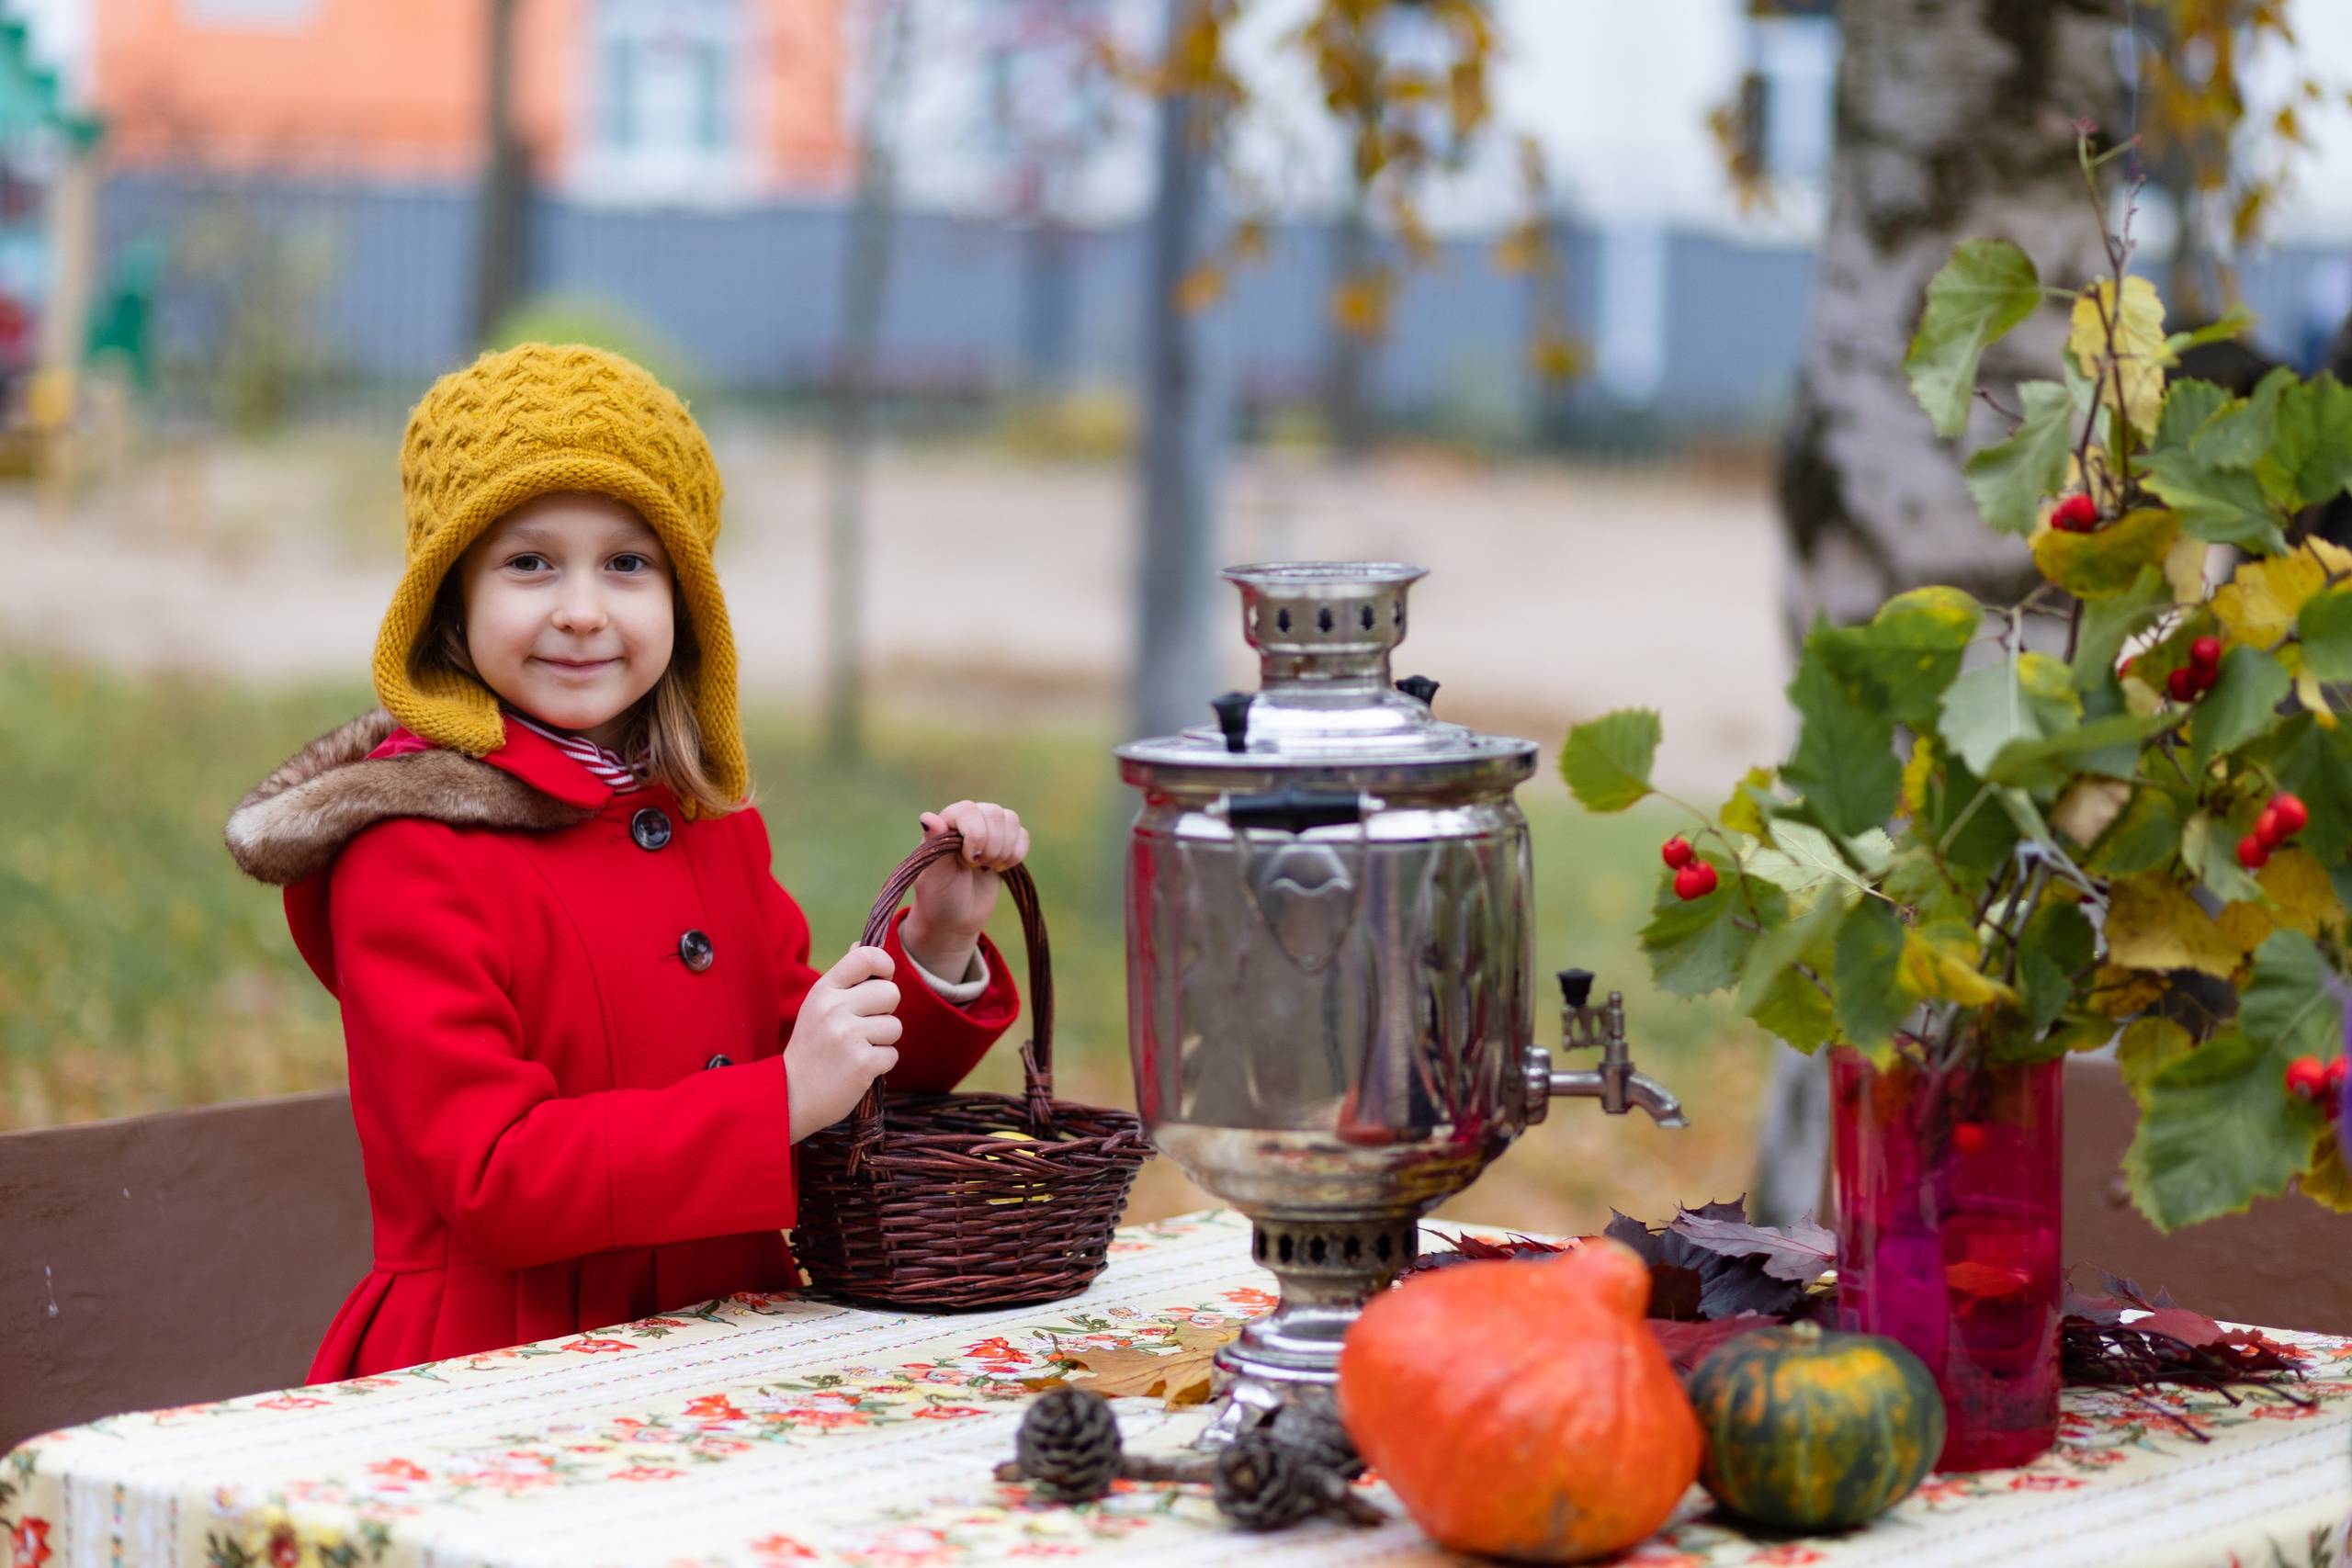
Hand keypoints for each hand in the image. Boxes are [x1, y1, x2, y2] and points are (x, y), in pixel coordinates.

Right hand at [785, 945, 902, 1141]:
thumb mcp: (818, 1005)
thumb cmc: (812, 1047)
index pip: (867, 957)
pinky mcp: (862, 1064)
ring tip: (858, 1049)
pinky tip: (859, 1068)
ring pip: (896, 1026)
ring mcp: (848, 1036)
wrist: (791, 1095)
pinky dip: (880, 1063)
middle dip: (886, 1011)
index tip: (881, 981)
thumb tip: (863, 943)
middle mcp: (835, 1009)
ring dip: (883, 1041)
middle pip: (891, 992)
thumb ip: (844, 977)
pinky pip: (893, 1054)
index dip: (884, 966)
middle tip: (865, 1026)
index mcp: (824, 990)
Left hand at [901, 801, 1027, 983]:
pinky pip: (1023, 836)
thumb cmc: (938, 898)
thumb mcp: (933, 875)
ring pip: (1012, 820)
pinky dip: (1016, 855)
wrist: (955, 920)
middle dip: (991, 846)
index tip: (968, 860)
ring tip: (986, 868)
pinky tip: (999, 869)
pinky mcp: (1006, 845)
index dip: (975, 834)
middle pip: (995, 814)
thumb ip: (933, 844)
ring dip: (1004, 850)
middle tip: (976, 867)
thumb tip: (926, 817)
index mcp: (945, 823)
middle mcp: (967, 821)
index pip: (969, 810)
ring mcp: (988, 831)